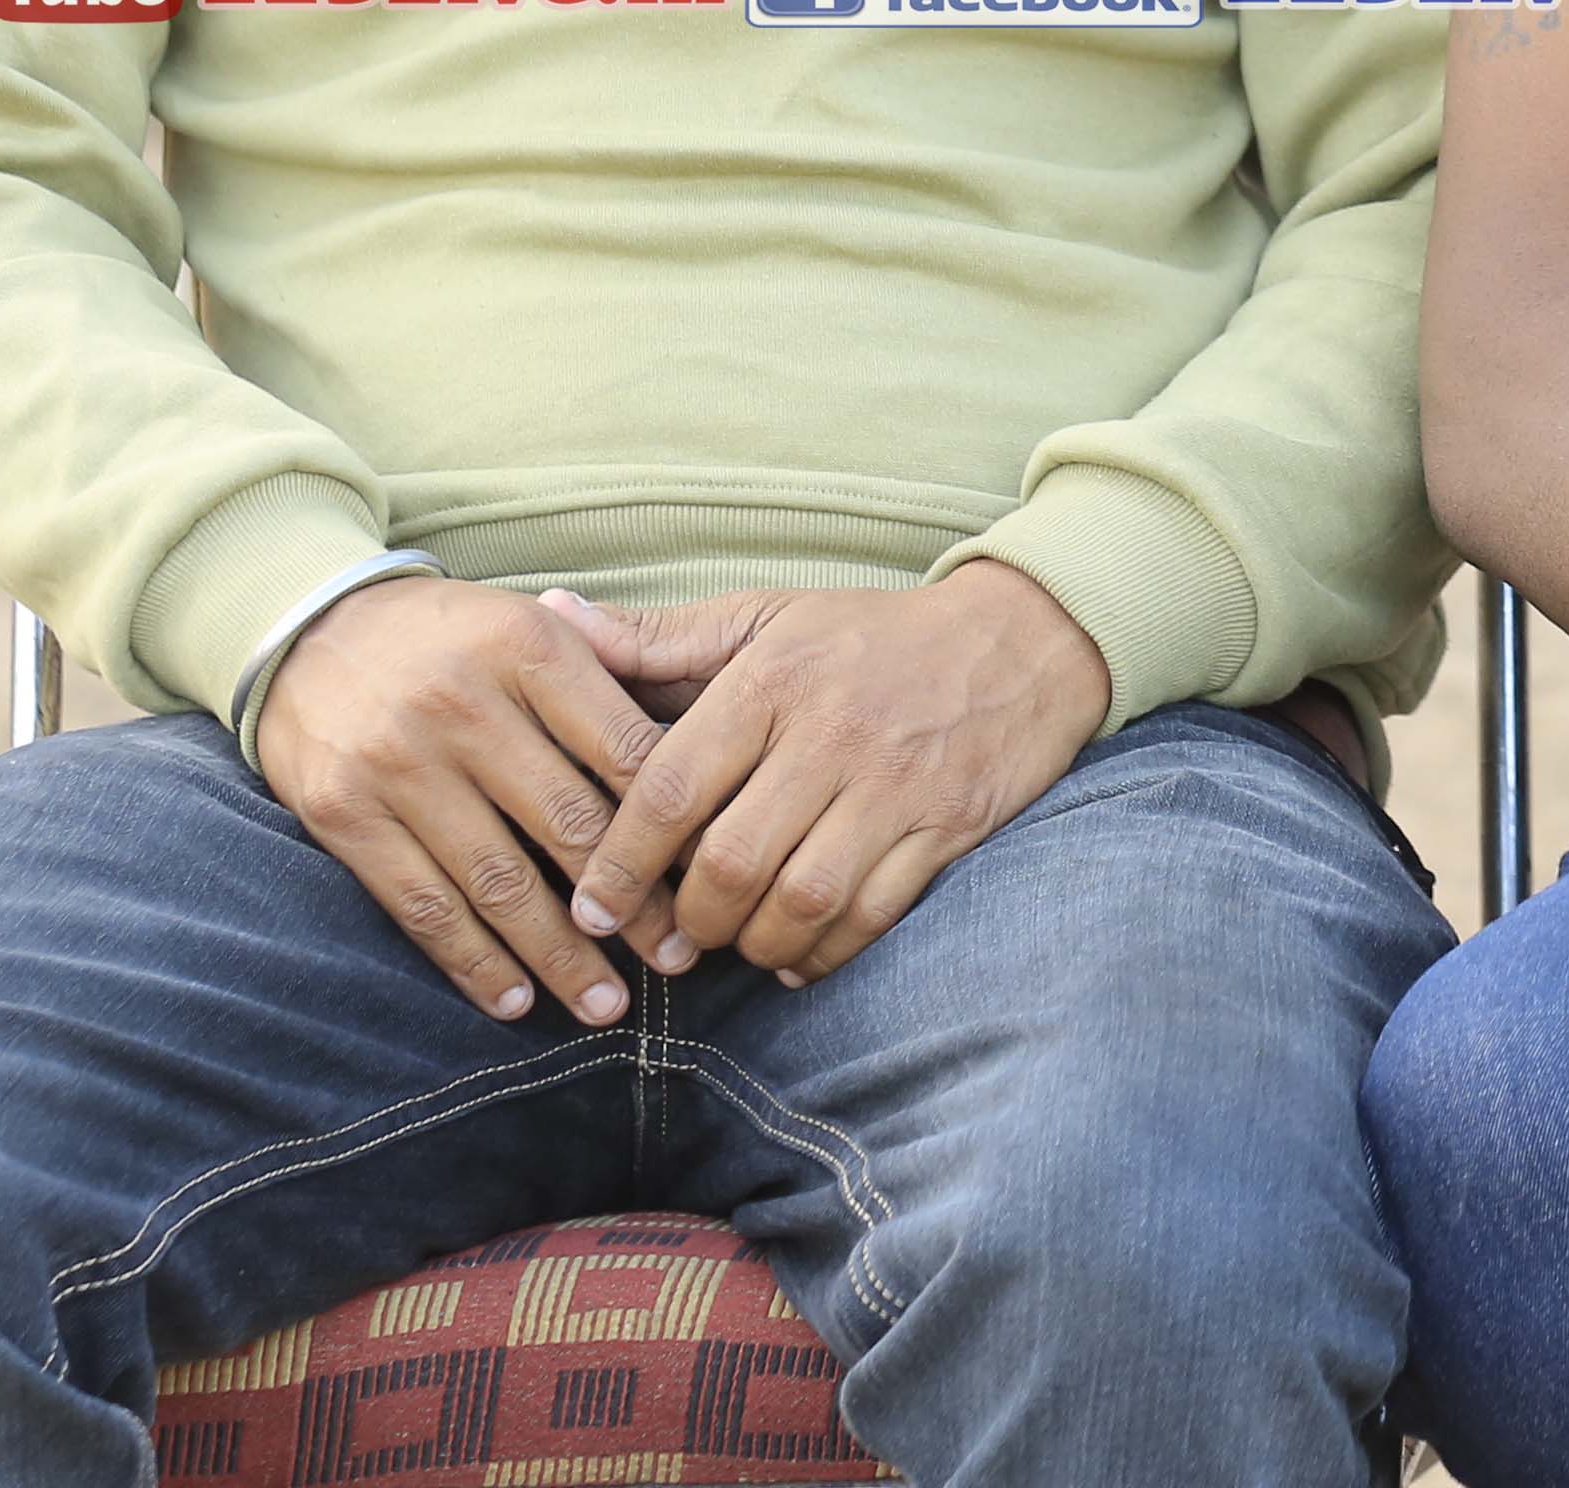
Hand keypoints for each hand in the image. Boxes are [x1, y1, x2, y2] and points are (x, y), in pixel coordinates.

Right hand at [252, 574, 672, 1026]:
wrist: (302, 628)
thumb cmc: (446, 636)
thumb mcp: (527, 625)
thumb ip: (608, 674)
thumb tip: (699, 739)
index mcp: (528, 647)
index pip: (623, 750)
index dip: (673, 824)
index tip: (708, 879)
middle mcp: (463, 704)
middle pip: (569, 824)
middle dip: (632, 906)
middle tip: (677, 960)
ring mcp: (398, 762)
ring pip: (499, 882)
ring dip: (560, 955)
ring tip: (606, 1007)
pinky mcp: (343, 814)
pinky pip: (423, 906)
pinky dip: (473, 962)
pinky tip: (516, 1000)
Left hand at [551, 561, 1111, 984]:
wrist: (1020, 641)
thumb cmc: (870, 635)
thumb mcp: (765, 616)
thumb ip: (655, 634)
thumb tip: (548, 615)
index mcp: (774, 679)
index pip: (673, 785)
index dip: (622, 860)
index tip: (591, 906)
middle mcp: (831, 735)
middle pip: (731, 861)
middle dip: (686, 920)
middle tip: (668, 937)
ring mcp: (894, 787)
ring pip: (800, 900)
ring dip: (752, 943)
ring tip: (732, 941)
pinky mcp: (946, 829)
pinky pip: (872, 917)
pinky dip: (824, 952)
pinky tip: (796, 954)